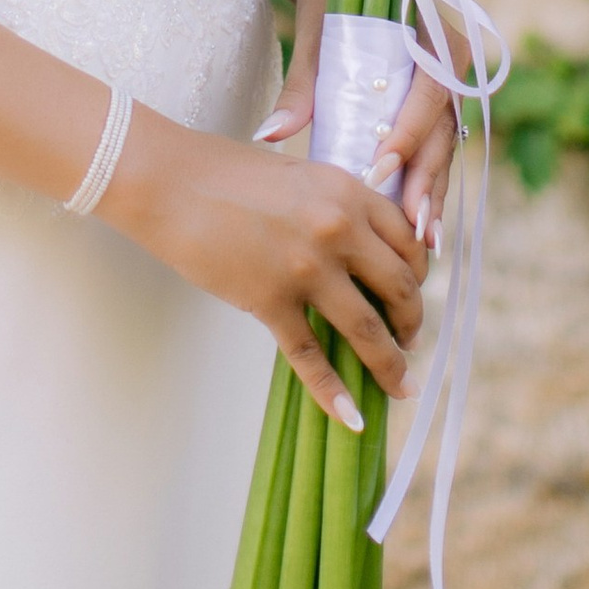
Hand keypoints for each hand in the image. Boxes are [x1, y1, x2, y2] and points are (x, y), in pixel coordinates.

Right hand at [103, 105, 428, 433]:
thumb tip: (359, 244)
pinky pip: (312, 357)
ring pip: (368, 330)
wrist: (170, 181)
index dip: (419, 275)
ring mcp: (306, 268)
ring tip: (400, 385)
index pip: (408, 242)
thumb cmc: (226, 172)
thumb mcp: (299, 175)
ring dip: (390, 365)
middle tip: (409, 342)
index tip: (413, 294)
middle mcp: (338, 228)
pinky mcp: (270, 300)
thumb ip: (335, 205)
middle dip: (411, 323)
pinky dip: (335, 393)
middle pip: (399, 289)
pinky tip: (350, 416)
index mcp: (348, 191)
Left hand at [254, 39, 458, 250]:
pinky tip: (420, 230)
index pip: (429, 89)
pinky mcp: (432, 113)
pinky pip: (433, 153)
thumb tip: (268, 135)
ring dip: (432, 194)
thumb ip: (300, 85)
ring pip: (443, 148)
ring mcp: (445, 92)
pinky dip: (425, 188)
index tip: (381, 167)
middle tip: (411, 225)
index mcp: (432, 34)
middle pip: (443, 128)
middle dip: (427, 178)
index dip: (409, 131)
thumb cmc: (330, 2)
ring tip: (422, 242)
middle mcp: (449, 64)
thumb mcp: (315, 37)